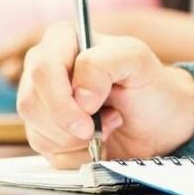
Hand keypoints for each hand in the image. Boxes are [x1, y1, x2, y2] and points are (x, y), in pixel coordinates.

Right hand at [18, 23, 193, 168]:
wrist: (161, 123)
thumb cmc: (149, 86)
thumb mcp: (136, 61)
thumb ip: (103, 63)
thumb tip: (78, 94)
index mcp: (62, 40)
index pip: (42, 69)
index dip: (62, 98)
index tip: (90, 114)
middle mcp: (45, 68)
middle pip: (32, 102)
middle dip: (70, 123)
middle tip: (107, 123)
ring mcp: (42, 101)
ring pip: (36, 129)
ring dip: (76, 140)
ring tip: (107, 125)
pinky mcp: (45, 131)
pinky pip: (45, 151)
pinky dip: (75, 154)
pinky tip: (96, 141)